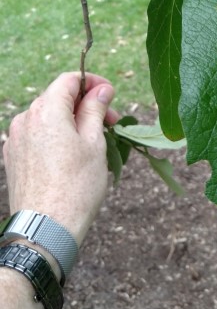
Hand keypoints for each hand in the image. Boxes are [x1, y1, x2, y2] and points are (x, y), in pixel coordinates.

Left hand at [3, 72, 119, 245]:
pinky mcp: (13, 157)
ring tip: (92, 144)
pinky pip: (37, 136)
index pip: (70, 79)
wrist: (46, 229)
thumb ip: (95, 109)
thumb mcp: (94, 142)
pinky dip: (55, 137)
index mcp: (46, 110)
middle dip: (85, 105)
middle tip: (109, 124)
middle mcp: (25, 119)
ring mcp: (16, 139)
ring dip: (71, 122)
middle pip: (58, 98)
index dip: (93, 83)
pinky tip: (71, 157)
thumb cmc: (76, 186)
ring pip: (48, 118)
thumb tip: (101, 89)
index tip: (110, 97)